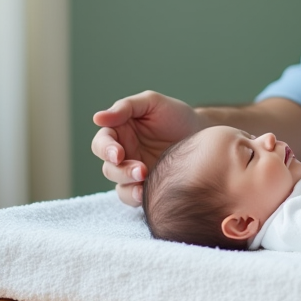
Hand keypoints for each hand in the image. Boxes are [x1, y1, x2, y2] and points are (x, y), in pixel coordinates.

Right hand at [91, 90, 206, 206]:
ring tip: (144, 184)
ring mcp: (134, 171)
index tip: (118, 154)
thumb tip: (97, 118)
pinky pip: (133, 196)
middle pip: (108, 167)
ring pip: (119, 184)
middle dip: (121, 171)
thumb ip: (126, 107)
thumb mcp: (152, 103)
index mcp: (119, 132)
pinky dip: (135, 197)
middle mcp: (123, 154)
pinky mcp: (147, 185)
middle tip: (140, 170)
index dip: (106, 149)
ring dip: (128, 186)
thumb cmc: (176, 115)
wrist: (202, 133)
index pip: (102, 142)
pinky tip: (146, 195)